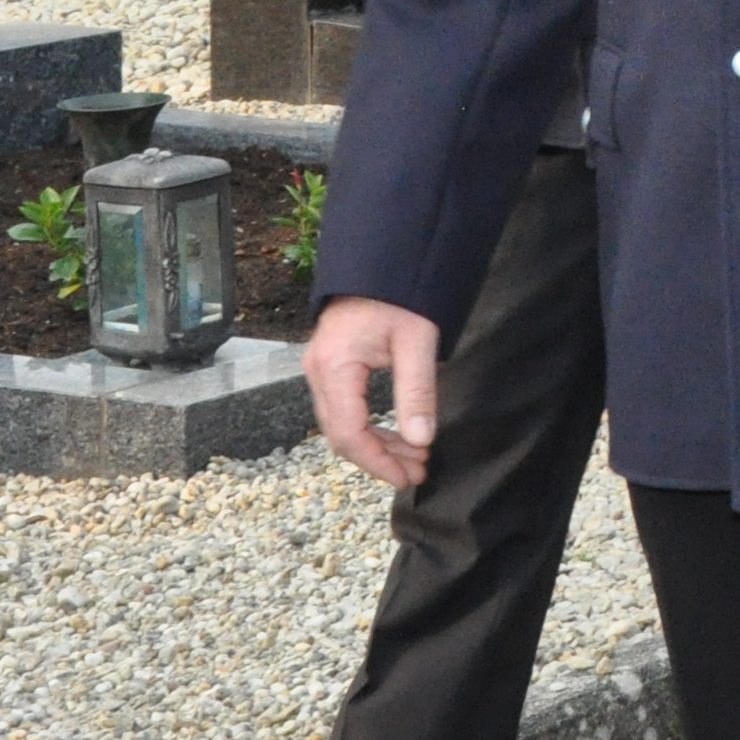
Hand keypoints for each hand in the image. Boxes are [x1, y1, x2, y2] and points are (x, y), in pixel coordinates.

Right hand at [306, 296, 442, 490]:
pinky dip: (371, 428)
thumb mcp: (417, 342)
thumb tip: (421, 439)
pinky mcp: (331, 369)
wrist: (383, 262)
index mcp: (334, 367)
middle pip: (341, 434)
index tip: (407, 477)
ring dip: (378, 445)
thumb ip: (417, 392)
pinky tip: (400, 435)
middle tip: (417, 471)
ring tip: (416, 457)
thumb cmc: (400, 295)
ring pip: (342, 425)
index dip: (377, 462)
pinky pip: (345, 410)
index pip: (348, 432)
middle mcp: (318, 372)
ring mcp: (321, 371)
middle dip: (380, 458)